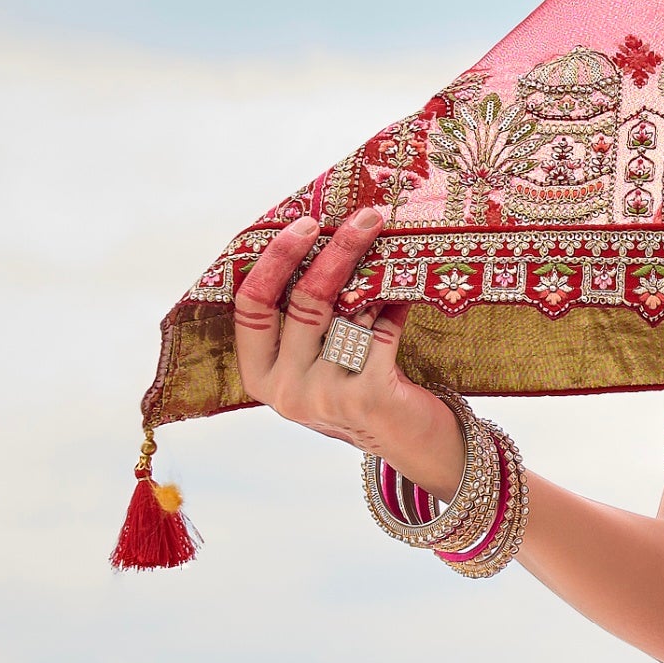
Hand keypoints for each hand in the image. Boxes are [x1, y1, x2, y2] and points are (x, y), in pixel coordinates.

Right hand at [231, 205, 468, 494]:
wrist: (412, 446)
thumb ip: (306, 319)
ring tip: (392, 250)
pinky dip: (396, 305)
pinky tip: (408, 290)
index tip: (303, 224)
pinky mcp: (367, 399)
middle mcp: (286, 391)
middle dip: (337, 250)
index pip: (251, 308)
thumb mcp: (318, 360)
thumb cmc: (361, 390)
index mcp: (262, 376)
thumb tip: (321, 237)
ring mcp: (324, 398)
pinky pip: (381, 331)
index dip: (274, 261)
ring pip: (346, 314)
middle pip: (304, 302)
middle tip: (365, 217)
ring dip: (373, 278)